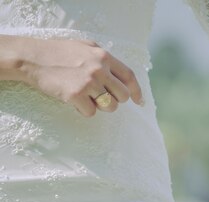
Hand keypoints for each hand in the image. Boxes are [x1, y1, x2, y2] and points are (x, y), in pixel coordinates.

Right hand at [18, 37, 143, 116]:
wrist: (32, 58)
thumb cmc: (58, 52)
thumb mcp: (84, 46)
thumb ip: (103, 58)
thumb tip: (121, 74)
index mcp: (104, 57)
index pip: (129, 77)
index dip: (136, 91)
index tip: (139, 102)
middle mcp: (100, 69)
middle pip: (122, 96)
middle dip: (115, 100)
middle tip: (100, 96)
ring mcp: (89, 82)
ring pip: (110, 106)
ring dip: (100, 106)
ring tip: (86, 97)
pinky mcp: (76, 95)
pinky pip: (92, 113)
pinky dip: (84, 110)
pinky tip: (74, 100)